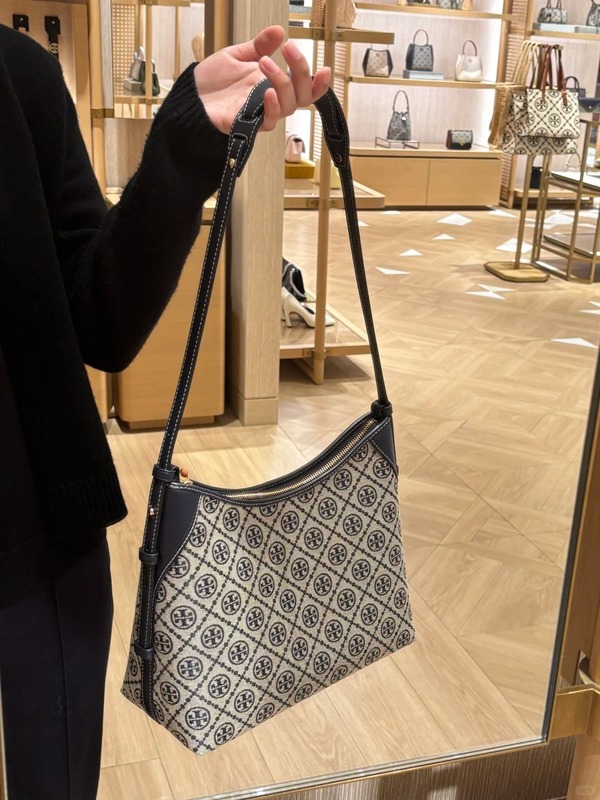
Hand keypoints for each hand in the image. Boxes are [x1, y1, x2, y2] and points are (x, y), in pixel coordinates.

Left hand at [193, 26, 330, 134]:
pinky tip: (267, 92)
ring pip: (288, 106)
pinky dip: (272, 107)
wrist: (190, 98)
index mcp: (272, 84)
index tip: (325, 67)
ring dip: (282, 82)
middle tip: (290, 49)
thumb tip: (278, 31)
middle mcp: (271, 100)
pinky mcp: (248, 125)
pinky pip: (268, 122)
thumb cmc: (213, 81)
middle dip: (302, 71)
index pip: (303, 87)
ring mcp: (261, 113)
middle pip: (302, 96)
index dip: (318, 82)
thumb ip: (258, 45)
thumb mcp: (237, 55)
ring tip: (265, 63)